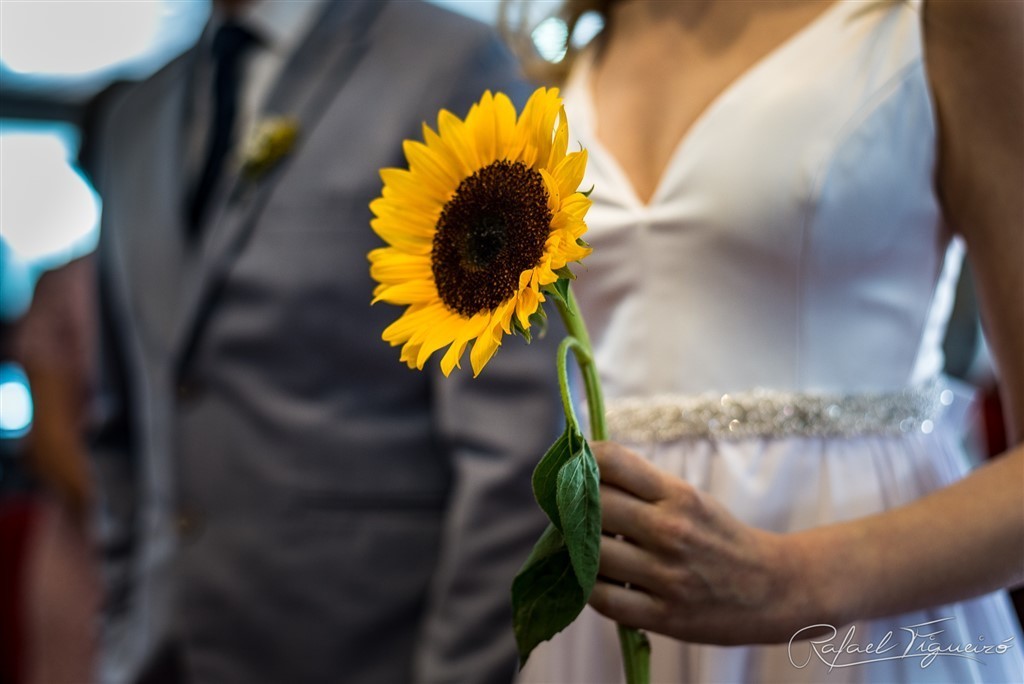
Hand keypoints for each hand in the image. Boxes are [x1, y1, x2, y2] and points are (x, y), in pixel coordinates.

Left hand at [589, 441, 821, 644]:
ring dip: (578, 551)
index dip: (582, 462)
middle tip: (569, 515)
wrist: (772, 589)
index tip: (573, 471)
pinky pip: (605, 600)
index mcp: (678, 495)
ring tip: (582, 550)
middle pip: (593, 506)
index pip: (613, 461)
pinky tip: (597, 582)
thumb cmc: (720, 538)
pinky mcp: (665, 615)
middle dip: (573, 508)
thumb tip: (581, 474)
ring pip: (591, 554)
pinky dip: (591, 589)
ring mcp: (667, 575)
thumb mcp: (690, 500)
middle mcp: (671, 530)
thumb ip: (642, 488)